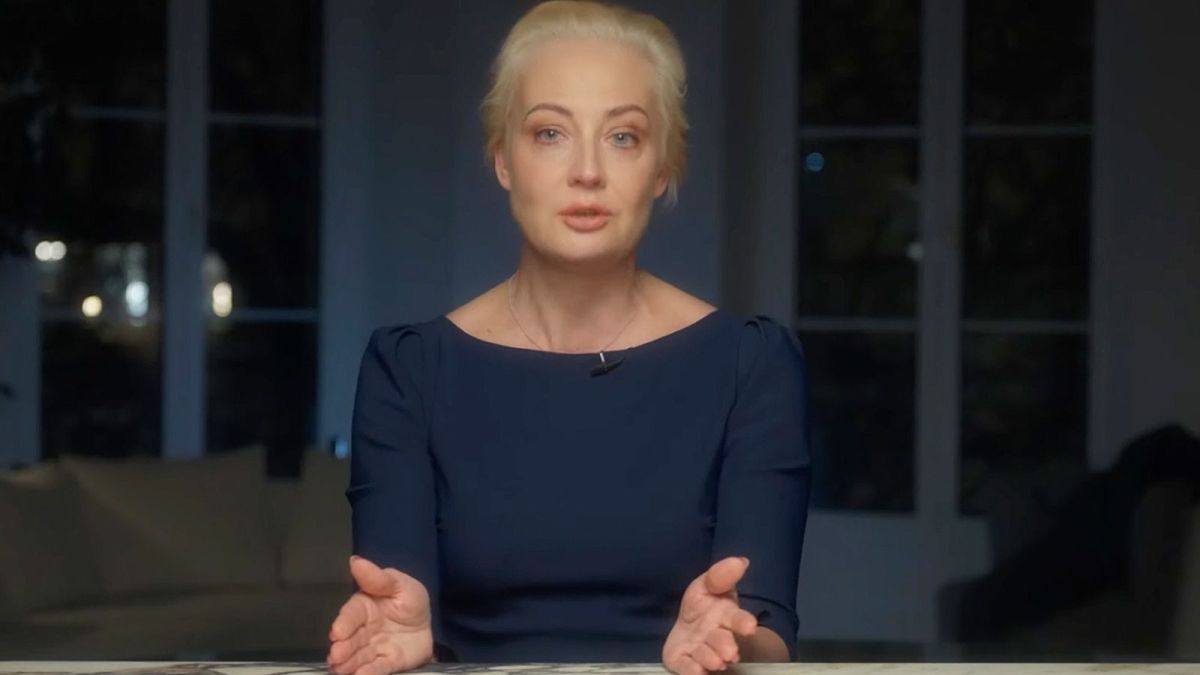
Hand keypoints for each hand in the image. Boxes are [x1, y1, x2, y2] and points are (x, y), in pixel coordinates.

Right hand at [326, 555, 433, 674]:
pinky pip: (377, 668)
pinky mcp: (386, 663)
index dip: (344, 622)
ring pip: (359, 656)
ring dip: (349, 663)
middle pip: (351, 639)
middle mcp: (363, 630)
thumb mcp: (401, 585)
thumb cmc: (409, 600)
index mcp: (364, 607)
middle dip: (342, 648)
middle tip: (336, 656)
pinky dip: (369, 672)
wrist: (426, 625)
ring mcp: (373, 648)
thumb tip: (355, 561)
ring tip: (342, 670)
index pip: (351, 614)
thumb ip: (379, 578)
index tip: (336, 632)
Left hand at [662, 556, 758, 674]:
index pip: (737, 619)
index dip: (743, 622)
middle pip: (723, 641)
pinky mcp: (684, 661)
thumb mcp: (710, 584)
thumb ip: (721, 575)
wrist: (691, 629)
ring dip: (710, 658)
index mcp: (726, 616)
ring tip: (714, 661)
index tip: (750, 626)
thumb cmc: (705, 605)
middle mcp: (716, 636)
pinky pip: (686, 667)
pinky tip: (695, 671)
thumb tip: (741, 561)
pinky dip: (690, 670)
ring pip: (707, 656)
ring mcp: (701, 651)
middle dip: (725, 645)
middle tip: (729, 652)